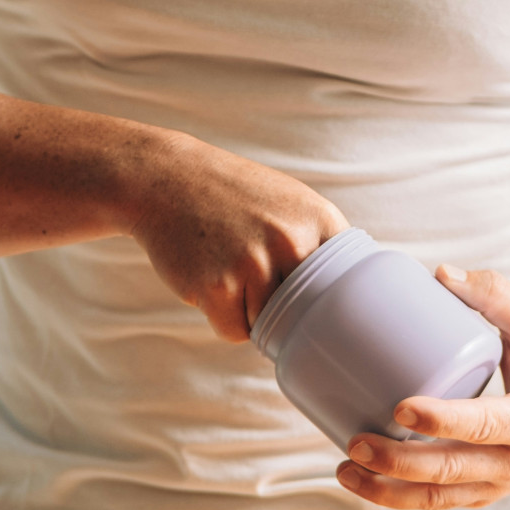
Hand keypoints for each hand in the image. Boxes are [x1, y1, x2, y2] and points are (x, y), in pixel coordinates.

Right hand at [123, 133, 348, 341]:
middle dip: (286, 309)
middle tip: (259, 278)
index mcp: (319, 219)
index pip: (344, 286)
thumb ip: (319, 245)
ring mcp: (255, 264)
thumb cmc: (230, 197)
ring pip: (269, 326)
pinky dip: (222, 316)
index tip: (315, 305)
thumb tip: (342, 307)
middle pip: (307, 313)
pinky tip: (210, 280)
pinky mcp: (219, 287)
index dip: (326, 301)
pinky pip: (235, 331)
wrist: (165, 178)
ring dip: (249, 311)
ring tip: (229, 270)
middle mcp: (293, 241)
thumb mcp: (289, 204)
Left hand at [335, 266, 509, 509]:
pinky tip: (361, 478)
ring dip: (386, 490)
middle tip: (354, 440)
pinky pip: (437, 501)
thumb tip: (439, 274)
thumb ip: (494, 294)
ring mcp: (500, 483)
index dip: (442, 420)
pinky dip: (397, 496)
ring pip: (438, 498)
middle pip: (450, 471)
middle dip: (396, 461)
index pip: (484, 425)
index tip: (401, 406)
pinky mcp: (484, 492)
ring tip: (344, 468)